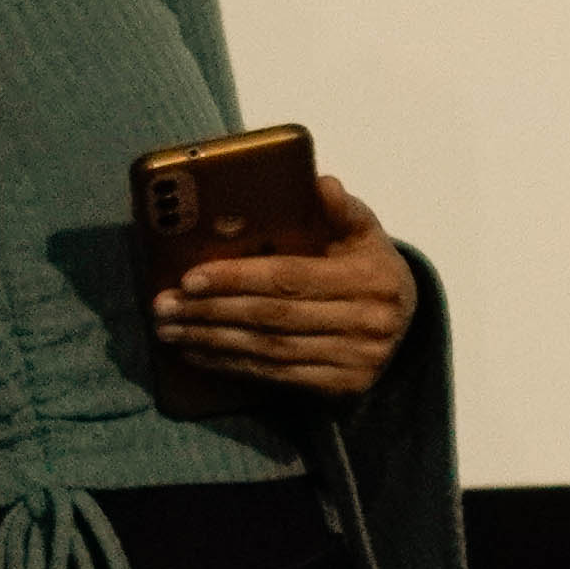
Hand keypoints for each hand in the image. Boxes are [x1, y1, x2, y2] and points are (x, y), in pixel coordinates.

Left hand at [159, 175, 421, 399]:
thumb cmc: (368, 266)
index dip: (237, 278)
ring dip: (212, 340)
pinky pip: (277, 376)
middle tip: (163, 305)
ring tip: (170, 329)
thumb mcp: (364, 231)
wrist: (406, 321)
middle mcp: (368, 322)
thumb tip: (320, 183)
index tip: (190, 278)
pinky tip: (199, 353)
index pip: (291, 277)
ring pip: (269, 350)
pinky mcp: (344, 386)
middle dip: (211, 311)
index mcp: (371, 278)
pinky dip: (231, 365)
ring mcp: (358, 359)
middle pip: (273, 316)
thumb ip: (341, 209)